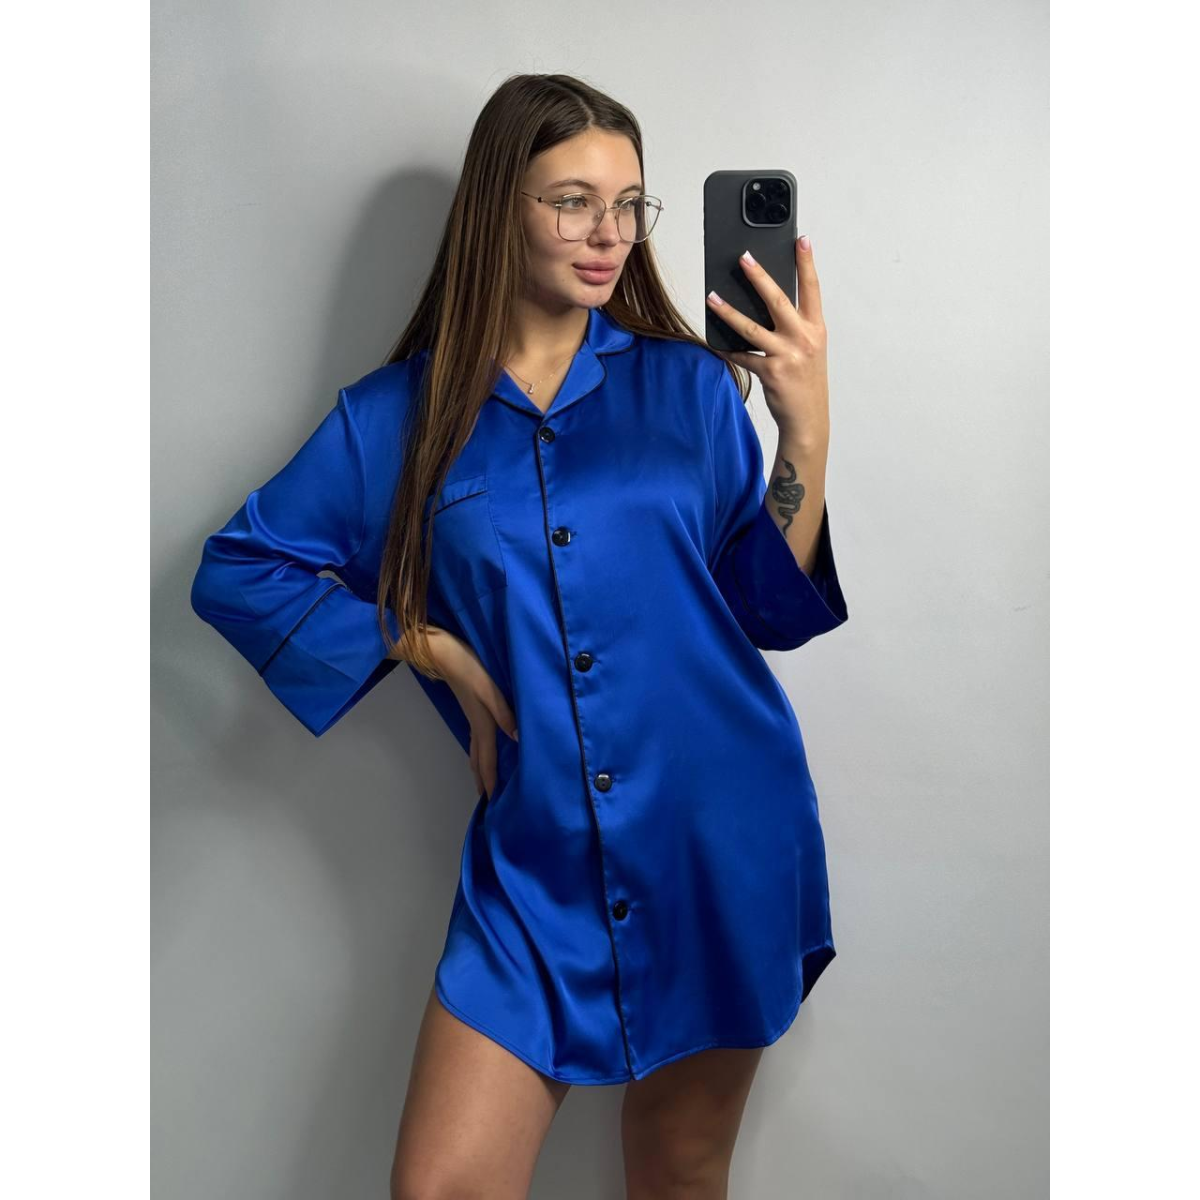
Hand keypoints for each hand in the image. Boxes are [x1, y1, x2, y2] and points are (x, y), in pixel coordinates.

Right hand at [423, 626, 518, 801]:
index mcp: (483, 724)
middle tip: (486, 798)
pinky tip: (482, 746)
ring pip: (475, 749)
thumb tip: (517, 738)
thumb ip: (505, 713)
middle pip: (479, 759)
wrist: (440, 653)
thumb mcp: (490, 690)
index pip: (487, 759)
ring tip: (483, 780)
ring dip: (479, 766)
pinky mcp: (470, 707)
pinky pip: (476, 737)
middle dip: (482, 779)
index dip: (490, 780)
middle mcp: (476, 724)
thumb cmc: (468, 669)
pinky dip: (478, 750)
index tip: (491, 802)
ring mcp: (471, 716)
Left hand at [705, 235, 828, 448]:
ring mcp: (786, 355)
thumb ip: (794, 326)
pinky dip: (727, 349)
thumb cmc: (806, 381)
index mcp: (815, 328)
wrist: (807, 418)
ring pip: (751, 327)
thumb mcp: (809, 348)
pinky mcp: (770, 372)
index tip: (801, 239)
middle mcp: (803, 338)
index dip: (806, 263)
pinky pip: (742, 356)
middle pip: (777, 299)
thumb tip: (766, 303)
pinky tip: (715, 341)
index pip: (812, 288)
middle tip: (743, 257)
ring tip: (712, 297)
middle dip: (759, 276)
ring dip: (728, 311)